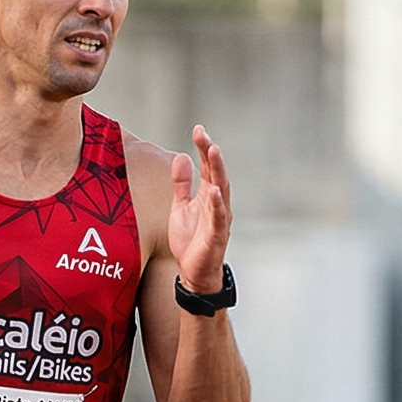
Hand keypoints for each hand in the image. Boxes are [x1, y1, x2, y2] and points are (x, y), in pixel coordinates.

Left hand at [167, 125, 231, 296]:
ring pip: (221, 190)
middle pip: (216, 173)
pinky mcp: (217, 236)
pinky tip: (214, 190)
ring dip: (218, 170)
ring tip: (213, 151)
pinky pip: (219, 218)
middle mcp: (217, 203)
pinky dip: (217, 204)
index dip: (203, 148)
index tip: (198, 129)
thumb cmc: (190, 240)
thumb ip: (181, 184)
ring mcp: (219, 218)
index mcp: (208, 195)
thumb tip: (180, 156)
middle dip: (210, 152)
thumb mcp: (180, 207)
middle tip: (203, 134)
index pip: (208, 167)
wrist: (194, 272)